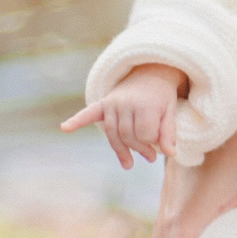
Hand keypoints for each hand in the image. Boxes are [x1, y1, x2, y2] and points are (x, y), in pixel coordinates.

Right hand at [60, 63, 184, 168]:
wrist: (150, 73)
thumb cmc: (161, 96)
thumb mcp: (171, 111)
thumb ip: (169, 132)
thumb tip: (171, 154)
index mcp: (145, 104)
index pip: (144, 134)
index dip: (153, 142)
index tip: (160, 143)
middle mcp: (126, 102)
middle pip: (127, 136)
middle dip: (139, 149)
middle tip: (151, 158)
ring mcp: (113, 102)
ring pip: (112, 133)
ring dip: (121, 151)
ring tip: (129, 165)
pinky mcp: (103, 103)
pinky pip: (88, 113)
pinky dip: (76, 120)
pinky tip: (65, 127)